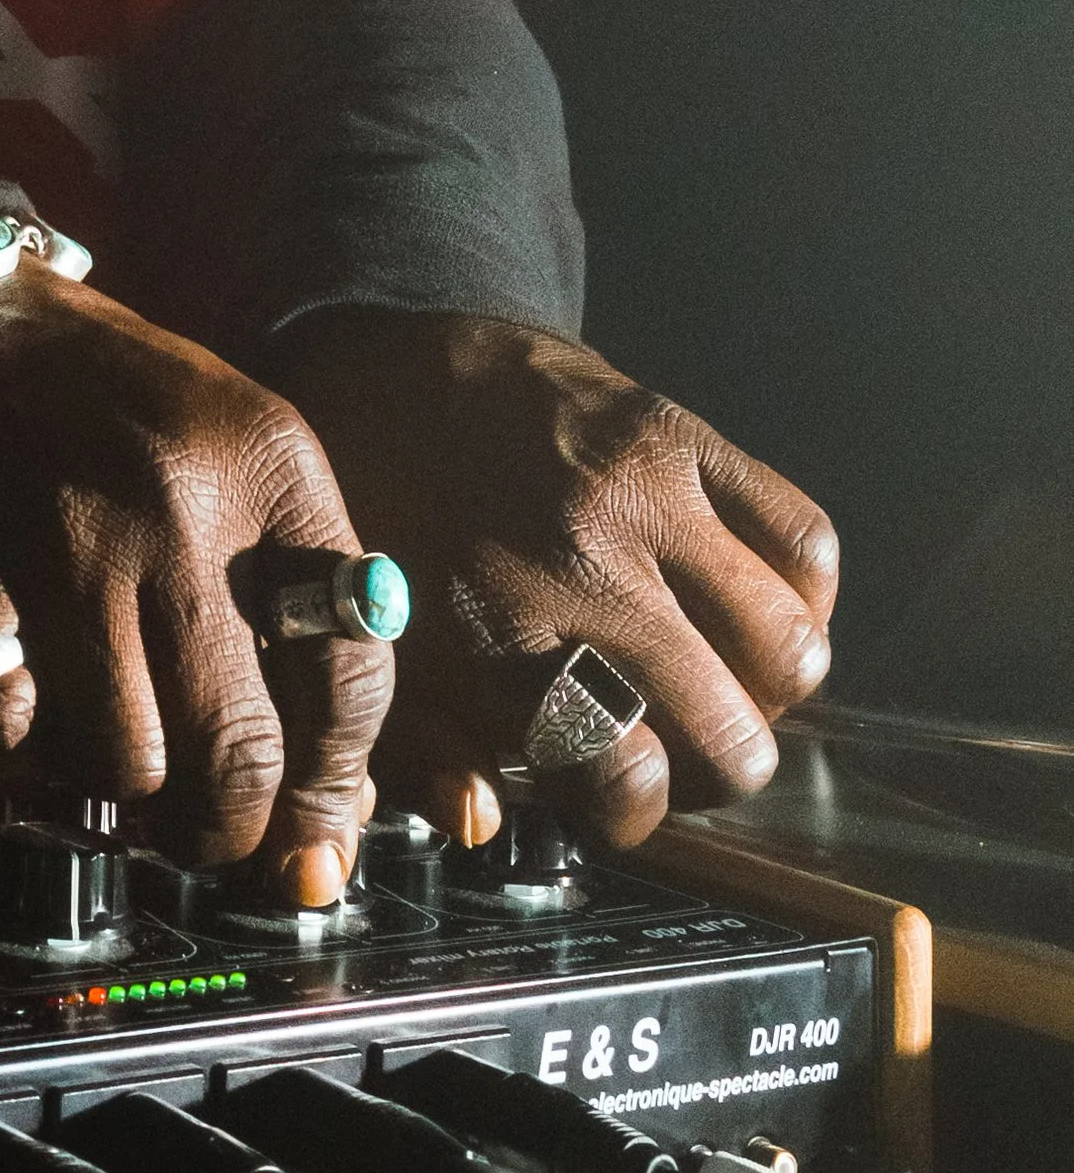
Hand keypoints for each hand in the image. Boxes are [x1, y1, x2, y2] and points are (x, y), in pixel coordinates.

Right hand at [0, 262, 391, 893]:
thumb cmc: (111, 402)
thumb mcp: (239, 452)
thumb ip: (298, 598)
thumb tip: (334, 791)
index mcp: (269, 464)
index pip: (351, 671)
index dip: (338, 778)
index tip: (318, 819)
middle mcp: (179, 506)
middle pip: (240, 754)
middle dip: (232, 829)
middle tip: (213, 831)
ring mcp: (65, 546)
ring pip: (128, 767)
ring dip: (124, 790)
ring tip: (113, 746)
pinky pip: (12, 742)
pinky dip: (24, 756)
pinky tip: (30, 706)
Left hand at [274, 309, 838, 845]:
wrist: (375, 348)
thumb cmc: (370, 508)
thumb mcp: (368, 644)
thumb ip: (421, 751)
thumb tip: (485, 824)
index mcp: (494, 633)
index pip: (628, 777)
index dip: (635, 815)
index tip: (618, 798)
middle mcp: (582, 570)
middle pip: (732, 736)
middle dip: (712, 766)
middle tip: (673, 740)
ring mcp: (646, 496)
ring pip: (792, 649)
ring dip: (766, 687)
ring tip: (714, 671)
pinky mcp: (684, 433)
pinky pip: (805, 539)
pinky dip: (801, 592)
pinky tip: (746, 600)